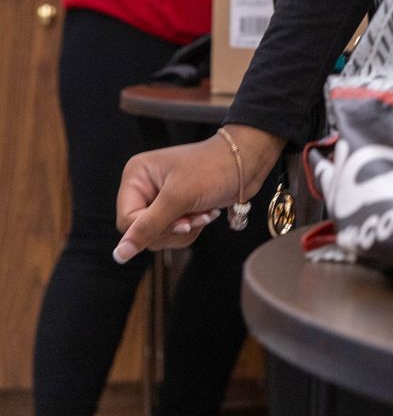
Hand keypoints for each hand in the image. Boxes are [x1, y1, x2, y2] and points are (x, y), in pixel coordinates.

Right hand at [113, 124, 283, 262]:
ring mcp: (161, 198)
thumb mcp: (179, 197)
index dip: (152, 228)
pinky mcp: (178, 207)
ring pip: (160, 235)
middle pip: (142, 231)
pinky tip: (207, 214)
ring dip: (185, 230)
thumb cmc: (215, 168)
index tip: (181, 222)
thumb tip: (119, 255)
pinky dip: (192, 228)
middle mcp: (145, 187)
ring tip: (203, 213)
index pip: (127, 220)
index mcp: (137, 176)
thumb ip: (148, 227)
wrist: (250, 161)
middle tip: (193, 217)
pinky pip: (175, 233)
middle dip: (172, 229)